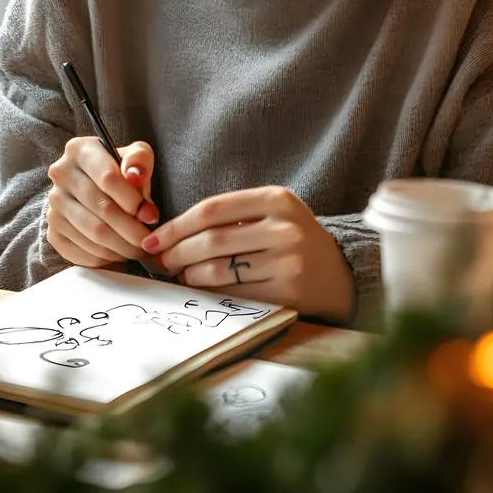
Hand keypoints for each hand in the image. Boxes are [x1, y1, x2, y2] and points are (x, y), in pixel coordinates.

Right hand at [47, 137, 158, 267]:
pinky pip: (82, 252)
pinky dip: (106, 258)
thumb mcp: (135, 156)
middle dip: (132, 230)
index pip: (107, 178)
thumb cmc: (120, 171)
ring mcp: (54, 206)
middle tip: (150, 240)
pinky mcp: (53, 232)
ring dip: (123, 247)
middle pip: (102, 209)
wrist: (93, 187)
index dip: (133, 201)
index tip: (151, 215)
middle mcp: (61, 175)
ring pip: (94, 233)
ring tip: (140, 249)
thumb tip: (135, 176)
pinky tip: (120, 253)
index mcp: (79, 150)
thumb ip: (140, 160)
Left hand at [141, 186, 354, 323]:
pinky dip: (209, 292)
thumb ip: (230, 217)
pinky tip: (200, 289)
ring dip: (189, 274)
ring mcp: (288, 261)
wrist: (338, 274)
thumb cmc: (292, 240)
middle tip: (160, 260)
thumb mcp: (270, 214)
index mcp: (277, 199)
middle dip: (177, 252)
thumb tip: (170, 237)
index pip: (212, 208)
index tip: (154, 238)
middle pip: (212, 240)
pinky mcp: (288, 293)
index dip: (176, 225)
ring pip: (220, 269)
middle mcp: (285, 228)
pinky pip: (234, 294)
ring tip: (179, 275)